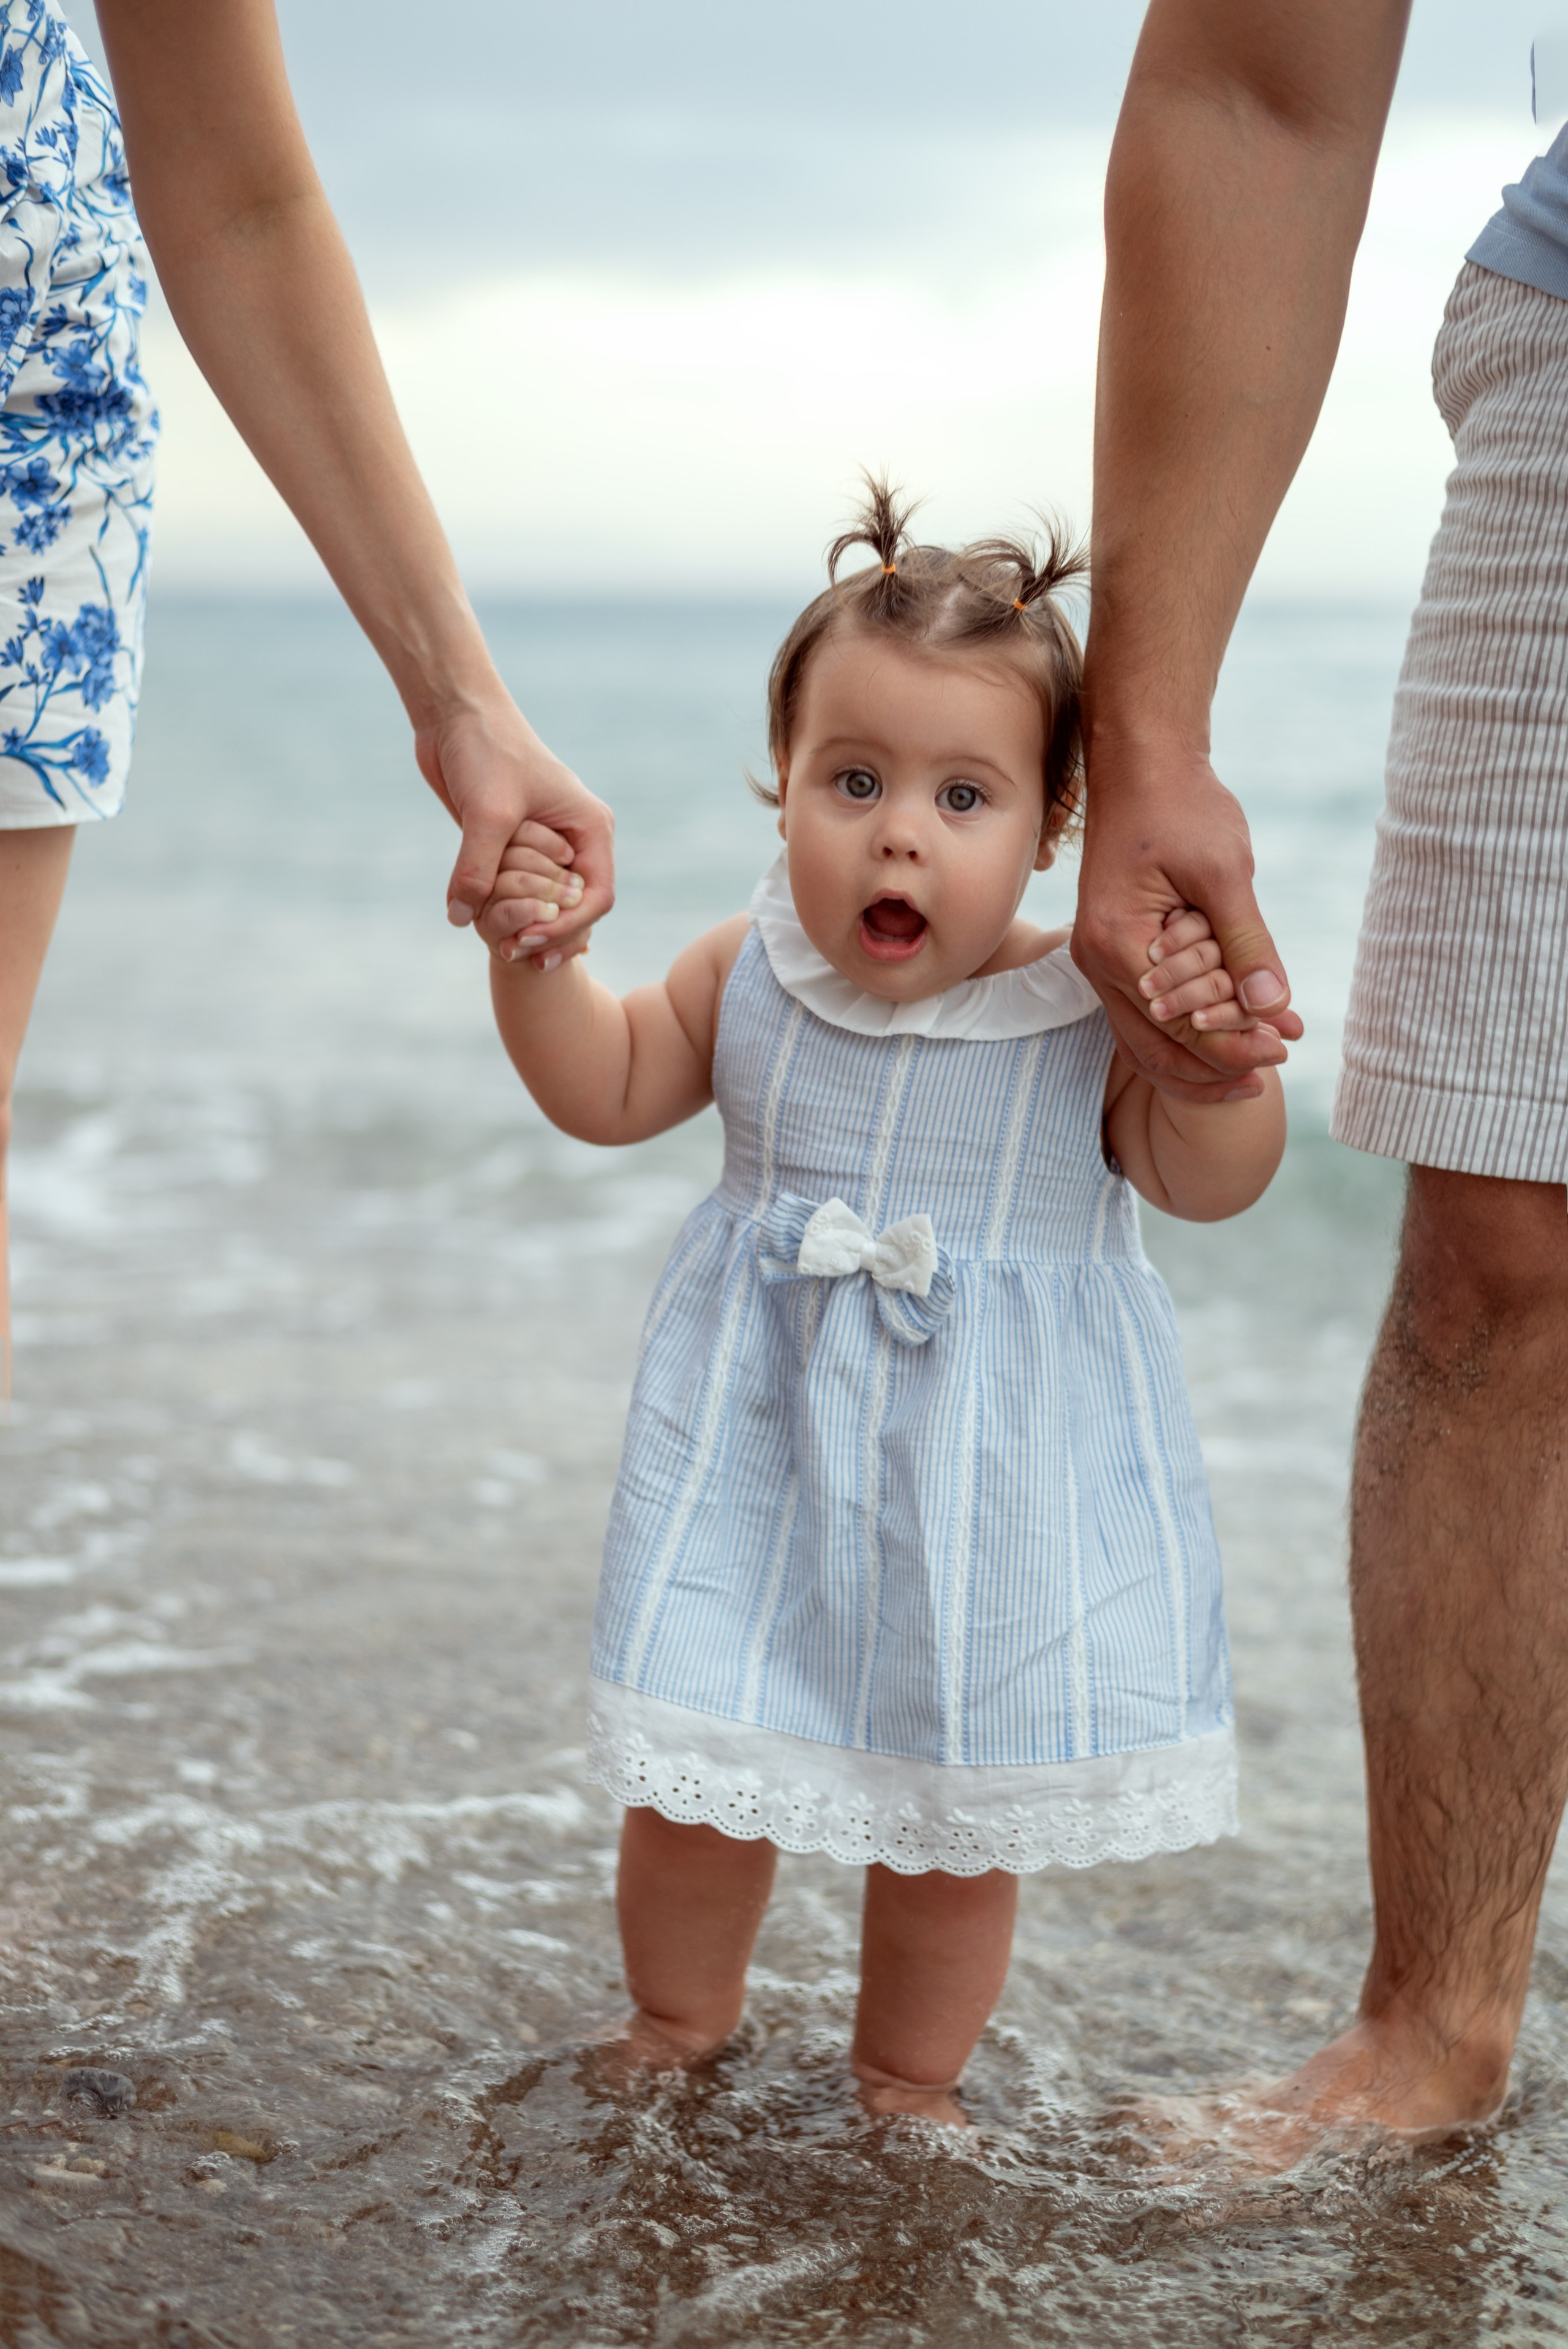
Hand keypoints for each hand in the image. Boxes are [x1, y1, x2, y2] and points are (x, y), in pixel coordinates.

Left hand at [414, 679, 613, 953]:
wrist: (455, 713)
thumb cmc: (486, 750)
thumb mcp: (486, 813)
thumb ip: (478, 868)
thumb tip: (462, 919)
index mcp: (590, 827)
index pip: (596, 895)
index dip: (568, 927)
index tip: (531, 942)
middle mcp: (573, 839)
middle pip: (575, 906)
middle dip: (550, 935)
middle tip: (515, 955)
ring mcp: (543, 843)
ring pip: (545, 900)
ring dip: (526, 924)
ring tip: (501, 947)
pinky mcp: (510, 844)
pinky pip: (515, 888)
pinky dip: (505, 909)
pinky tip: (486, 928)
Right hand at [1072, 738, 1301, 1103]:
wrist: (1142, 762)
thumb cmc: (1180, 806)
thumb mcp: (1224, 872)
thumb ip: (1246, 943)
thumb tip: (1272, 1007)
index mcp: (1117, 945)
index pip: (1177, 1024)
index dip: (1233, 1045)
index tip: (1286, 1048)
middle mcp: (1097, 962)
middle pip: (1154, 1046)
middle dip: (1215, 1065)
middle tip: (1274, 1070)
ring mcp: (1100, 960)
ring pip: (1145, 1038)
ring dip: (1200, 1057)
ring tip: (1256, 1069)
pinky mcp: (1116, 950)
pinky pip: (1146, 1011)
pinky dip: (1188, 1027)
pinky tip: (1232, 1028)